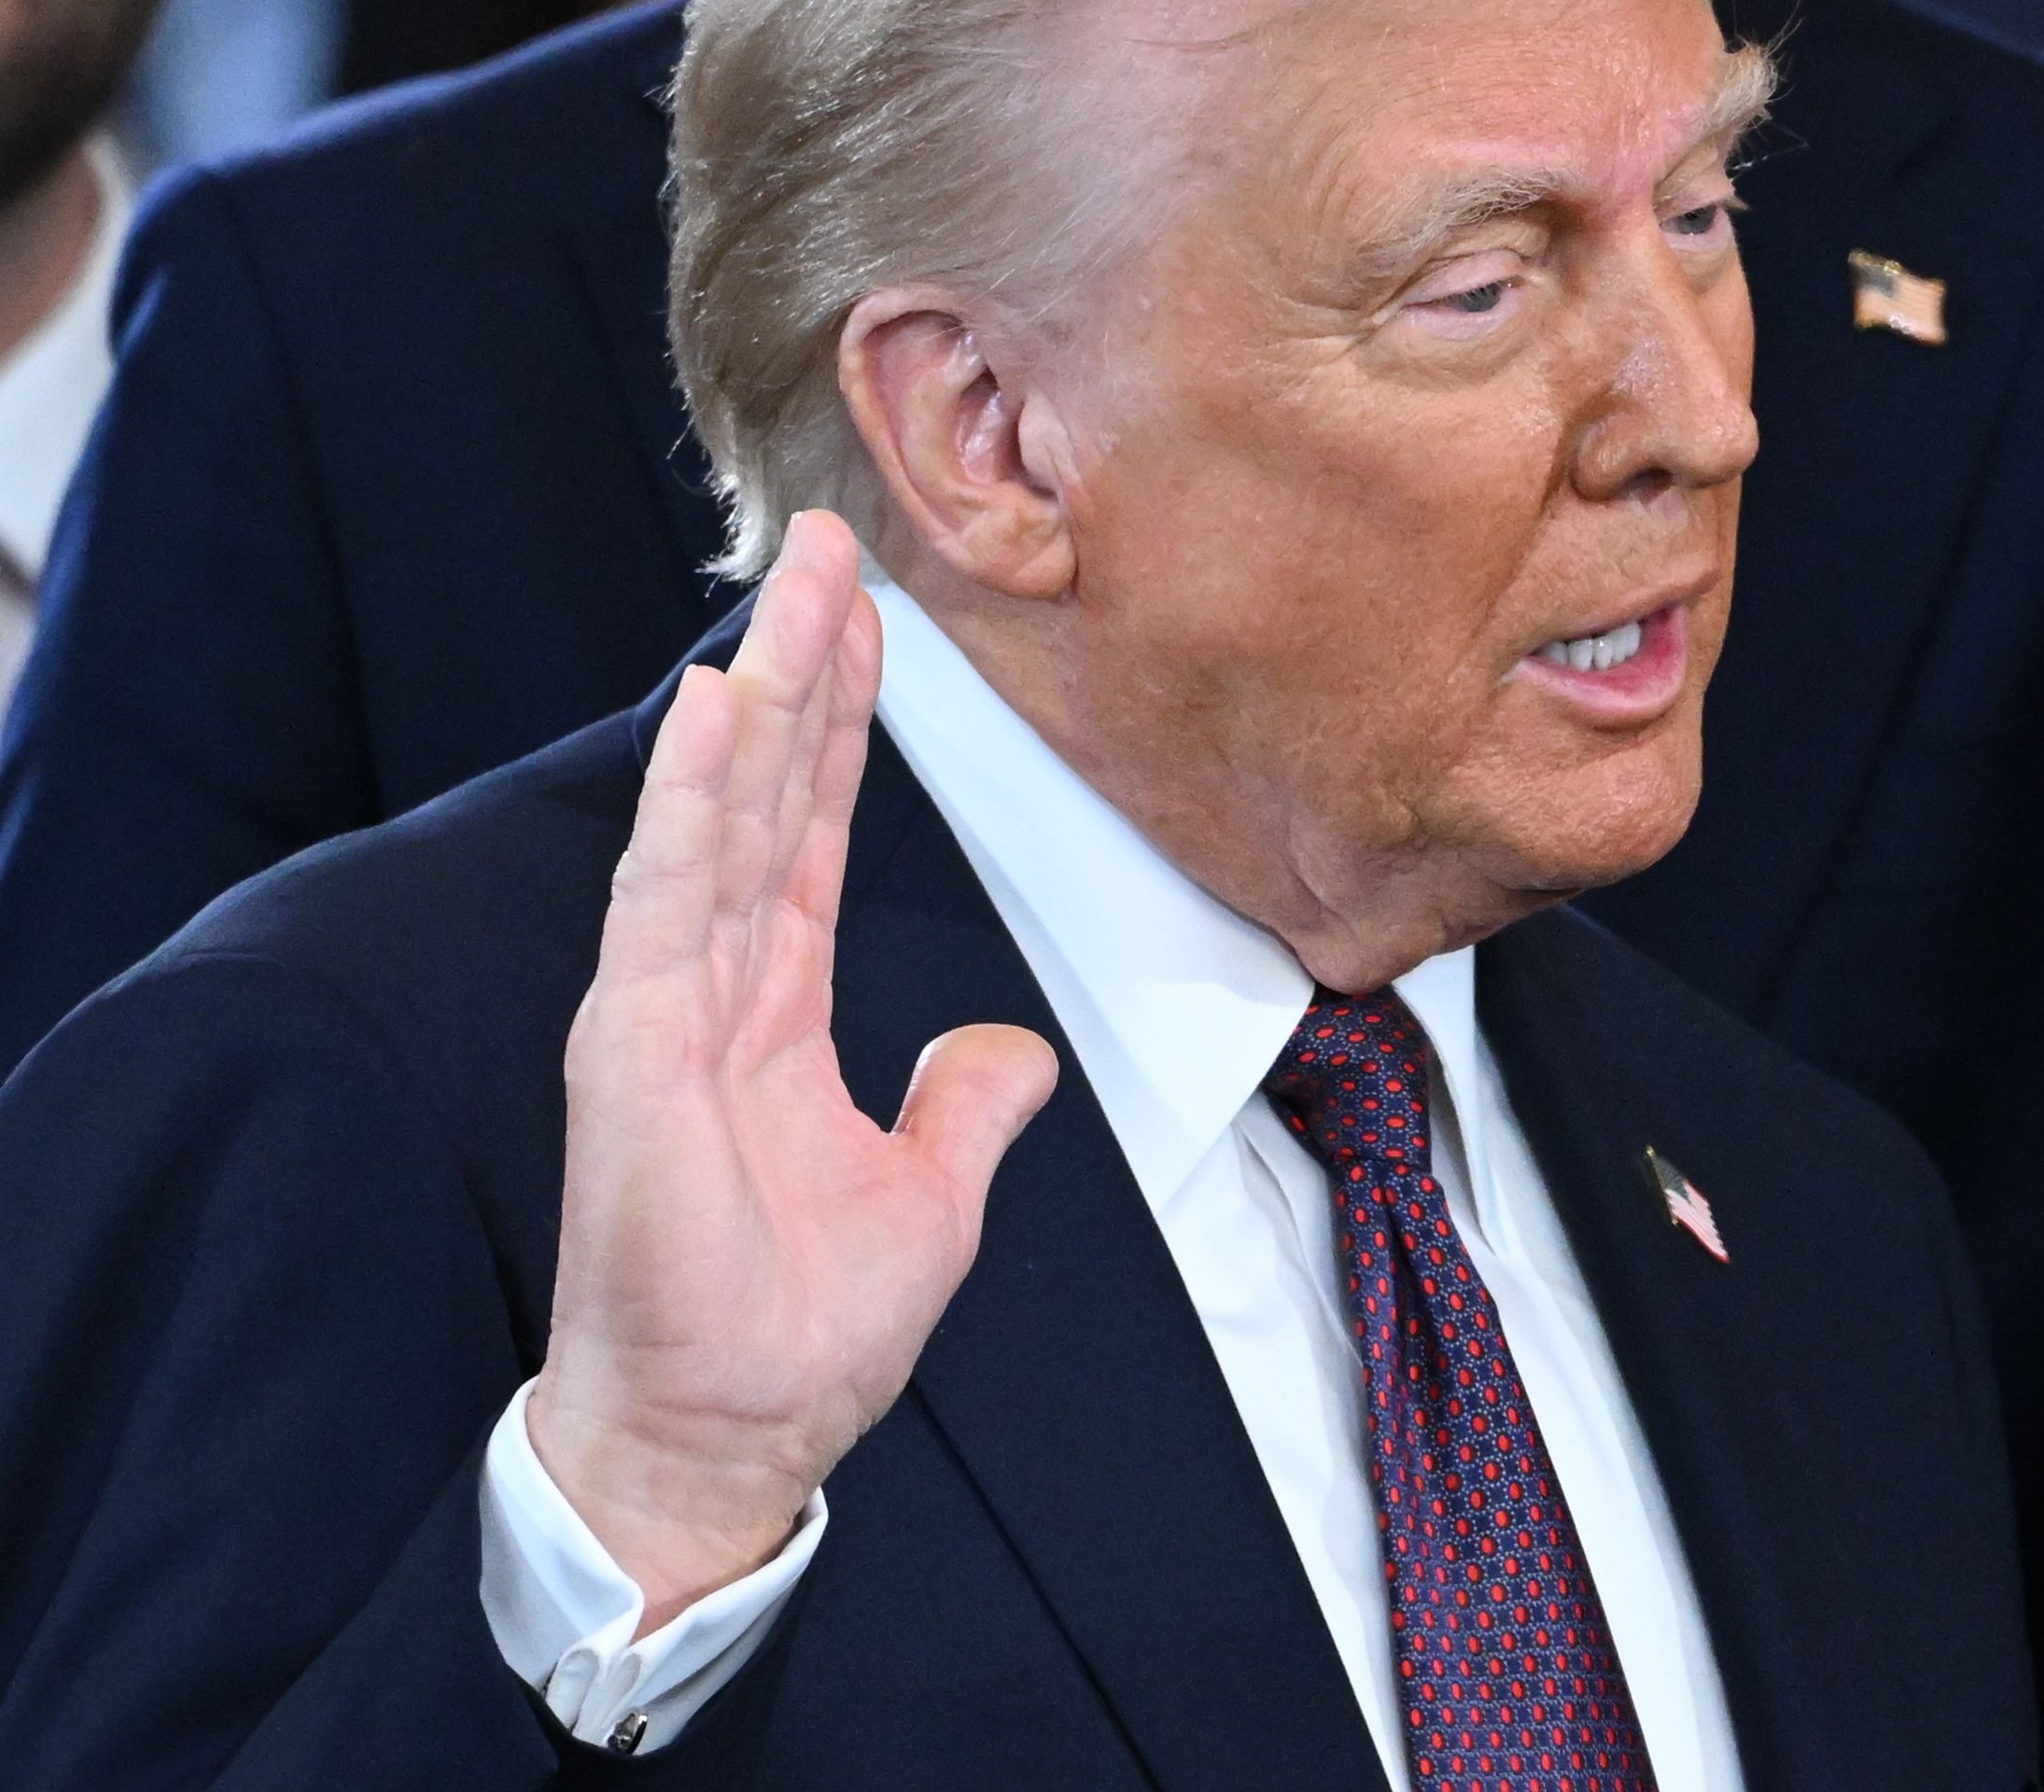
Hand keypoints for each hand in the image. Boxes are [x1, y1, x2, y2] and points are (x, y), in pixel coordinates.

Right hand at [529, 511, 1057, 1632]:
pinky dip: (694, 798)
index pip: (815, 834)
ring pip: (721, 815)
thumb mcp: (927, 1198)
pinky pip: (670, 894)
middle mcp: (715, 985)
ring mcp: (666, 1005)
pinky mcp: (635, 1044)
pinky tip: (718, 705)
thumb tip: (1005, 1049)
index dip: (844, 728)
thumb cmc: (794, 1334)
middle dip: (803, 667)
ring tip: (795, 583)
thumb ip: (963, 1104)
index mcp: (777, 1010)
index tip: (868, 625)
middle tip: (832, 544)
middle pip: (767, 793)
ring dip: (760, 695)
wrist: (726, 1436)